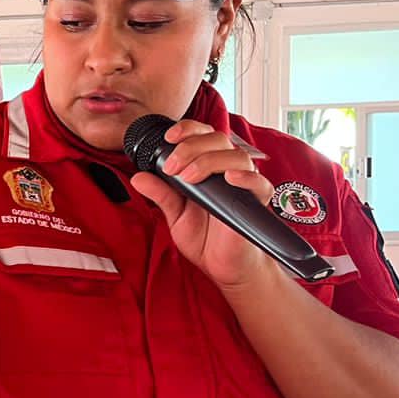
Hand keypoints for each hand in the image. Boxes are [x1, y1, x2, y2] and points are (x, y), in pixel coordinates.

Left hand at [128, 119, 274, 290]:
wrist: (224, 268)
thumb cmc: (205, 239)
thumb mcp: (175, 215)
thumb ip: (161, 194)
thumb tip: (138, 177)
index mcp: (208, 169)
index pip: (203, 136)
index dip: (188, 129)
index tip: (168, 138)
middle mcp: (228, 172)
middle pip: (218, 140)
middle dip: (191, 147)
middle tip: (172, 168)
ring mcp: (244, 186)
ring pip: (237, 156)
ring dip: (209, 161)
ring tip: (188, 178)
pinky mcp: (257, 204)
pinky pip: (260, 183)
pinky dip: (246, 177)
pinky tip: (229, 178)